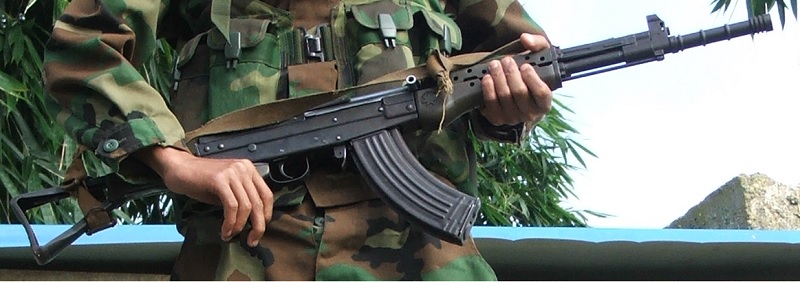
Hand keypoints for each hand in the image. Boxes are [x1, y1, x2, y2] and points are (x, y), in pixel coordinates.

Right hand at [135, 146, 271, 246]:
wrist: (179, 168)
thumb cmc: (201, 181)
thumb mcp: (227, 188)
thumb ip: (241, 199)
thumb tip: (252, 221)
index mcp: (248, 169)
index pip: (267, 195)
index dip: (266, 215)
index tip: (259, 230)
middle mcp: (243, 169)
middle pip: (259, 202)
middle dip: (257, 226)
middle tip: (252, 240)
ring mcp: (232, 172)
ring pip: (246, 206)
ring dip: (239, 226)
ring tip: (230, 235)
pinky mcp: (219, 179)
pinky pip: (231, 206)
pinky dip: (230, 222)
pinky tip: (224, 231)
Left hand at [479, 33, 552, 125]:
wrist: (514, 95)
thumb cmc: (529, 76)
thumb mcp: (539, 59)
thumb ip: (538, 45)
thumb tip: (526, 39)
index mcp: (544, 102)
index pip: (541, 93)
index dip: (533, 79)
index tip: (525, 66)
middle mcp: (530, 113)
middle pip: (520, 93)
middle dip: (511, 74)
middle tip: (506, 61)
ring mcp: (513, 118)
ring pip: (505, 97)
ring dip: (498, 78)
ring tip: (495, 65)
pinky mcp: (497, 119)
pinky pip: (491, 104)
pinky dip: (488, 90)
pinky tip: (487, 78)